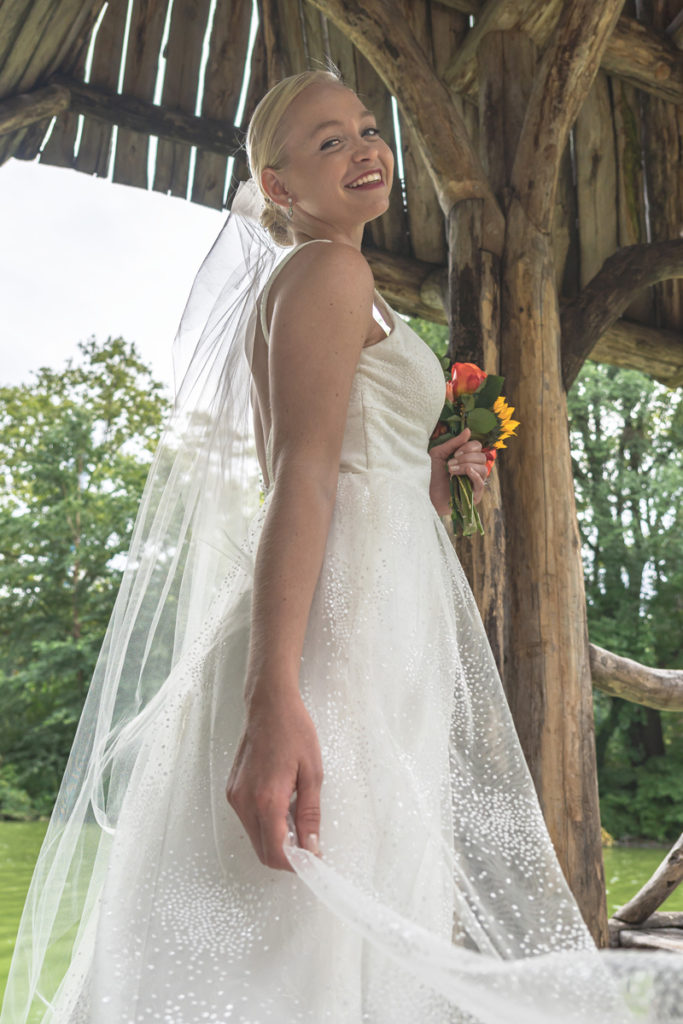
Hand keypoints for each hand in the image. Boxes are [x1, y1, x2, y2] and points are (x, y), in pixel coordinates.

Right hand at [226, 688, 322, 870]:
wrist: (269, 706)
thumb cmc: (294, 732)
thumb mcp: (312, 773)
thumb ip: (310, 814)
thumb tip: (312, 847)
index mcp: (267, 799)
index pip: (276, 852)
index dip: (297, 864)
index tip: (314, 860)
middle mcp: (245, 802)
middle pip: (263, 851)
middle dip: (287, 856)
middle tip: (310, 845)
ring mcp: (235, 797)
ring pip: (255, 838)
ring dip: (276, 841)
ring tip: (298, 820)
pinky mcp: (232, 791)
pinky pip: (248, 821)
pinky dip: (266, 825)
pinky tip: (283, 807)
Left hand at [429, 428, 487, 514]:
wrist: (429, 494)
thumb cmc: (435, 474)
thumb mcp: (440, 454)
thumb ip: (453, 443)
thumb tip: (468, 430)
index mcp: (468, 458)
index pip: (478, 447)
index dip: (468, 447)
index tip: (455, 453)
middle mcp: (475, 468)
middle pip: (481, 456)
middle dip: (465, 457)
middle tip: (450, 464)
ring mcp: (476, 481)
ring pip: (483, 468)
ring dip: (466, 466)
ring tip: (451, 470)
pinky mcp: (476, 494)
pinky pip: (481, 482)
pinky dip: (474, 475)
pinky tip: (466, 472)